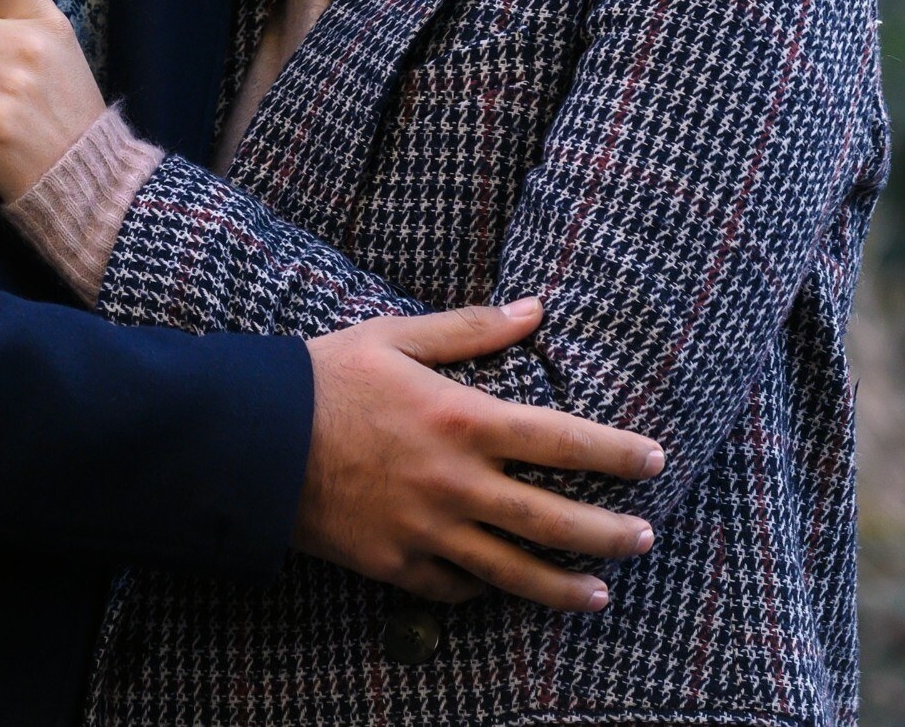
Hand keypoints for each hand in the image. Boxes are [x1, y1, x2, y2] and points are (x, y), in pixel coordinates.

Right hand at [296, 302, 664, 611]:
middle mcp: (454, 481)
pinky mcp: (394, 565)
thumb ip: (471, 329)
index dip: (615, 453)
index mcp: (461, 418)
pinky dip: (483, 589)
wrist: (250, 439)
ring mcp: (426, 530)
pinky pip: (454, 587)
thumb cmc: (324, 377)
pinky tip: (505, 588)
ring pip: (513, 571)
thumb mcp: (396, 336)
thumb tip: (535, 310)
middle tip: (646, 538)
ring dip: (564, 585)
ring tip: (601, 594)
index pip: (561, 440)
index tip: (654, 461)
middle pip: (552, 518)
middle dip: (609, 532)